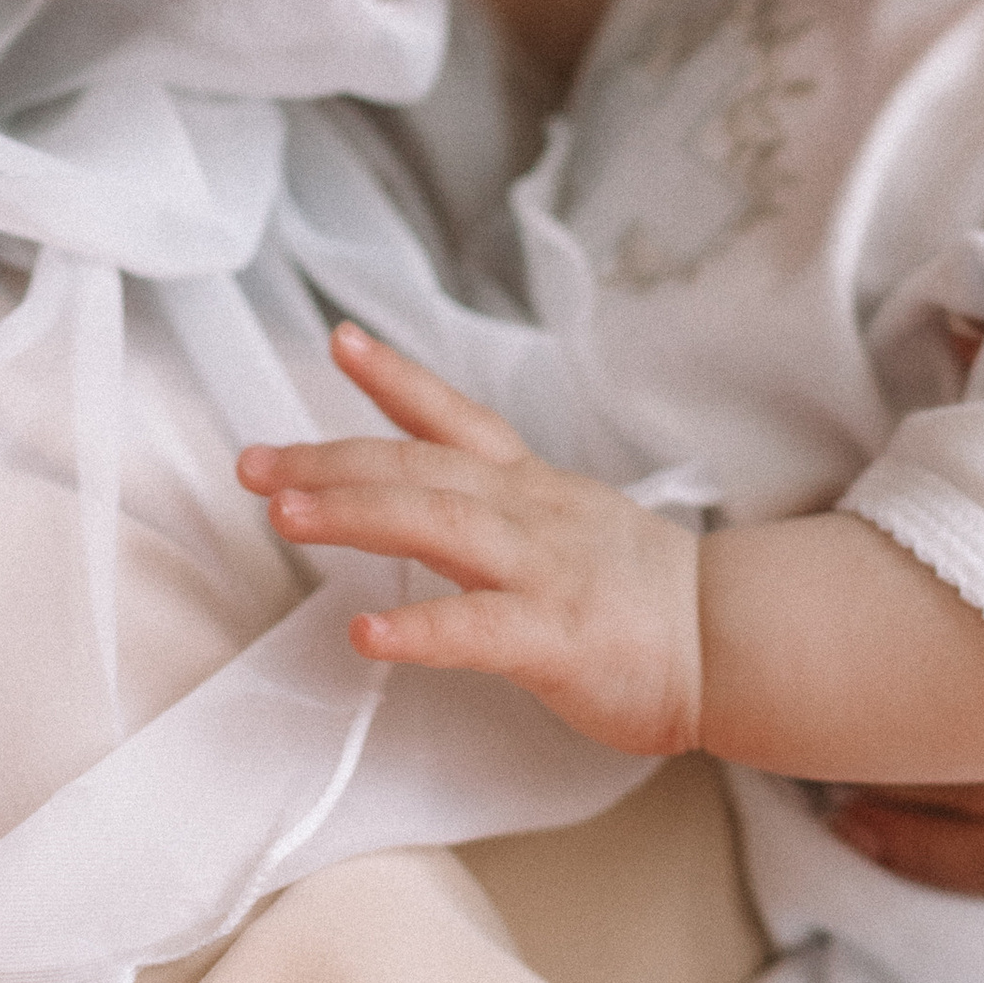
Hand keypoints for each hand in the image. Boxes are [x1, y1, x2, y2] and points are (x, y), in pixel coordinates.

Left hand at [238, 332, 702, 759]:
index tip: (338, 342)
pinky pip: (478, 628)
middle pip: (418, 467)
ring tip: (283, 514)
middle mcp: (529, 512)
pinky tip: (365, 634)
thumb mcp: (572, 519)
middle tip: (253, 462)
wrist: (730, 640)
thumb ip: (503, 507)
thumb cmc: (644, 593)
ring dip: (353, 514)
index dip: (394, 378)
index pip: (453, 417)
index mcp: (531, 487)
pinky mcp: (556, 636)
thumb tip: (434, 503)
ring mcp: (543, 569)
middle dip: (328, 460)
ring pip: (438, 524)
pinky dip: (418, 628)